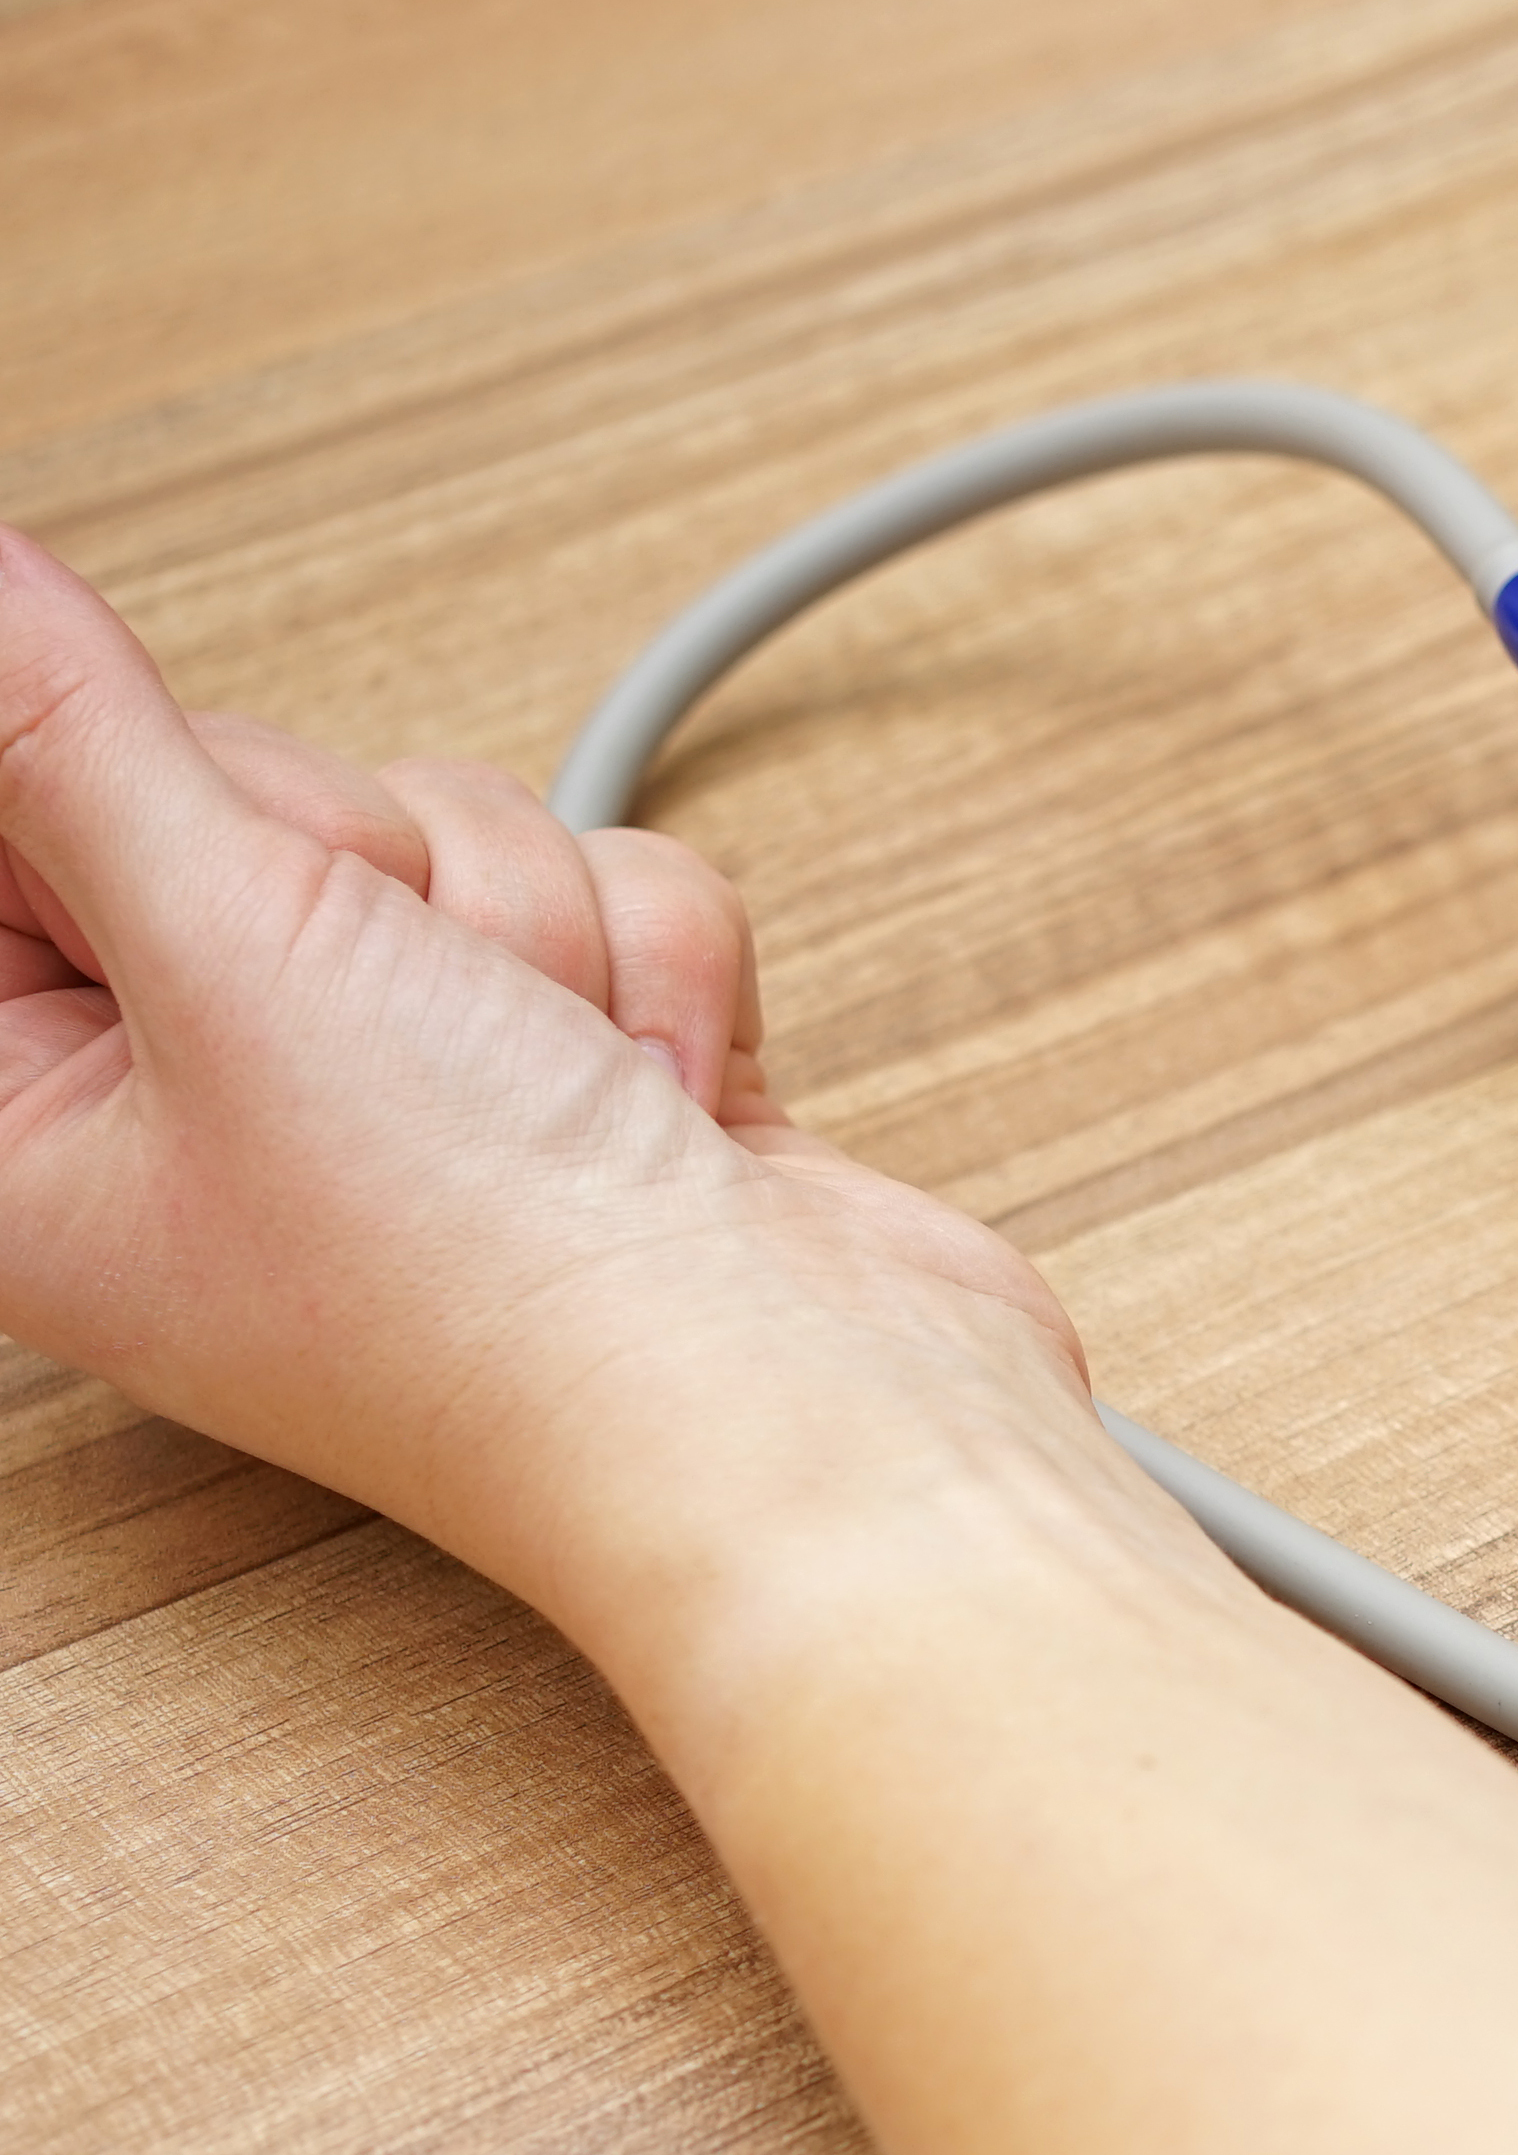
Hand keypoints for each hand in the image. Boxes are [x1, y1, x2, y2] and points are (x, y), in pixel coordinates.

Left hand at [0, 524, 1122, 1676]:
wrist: (803, 1421)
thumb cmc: (500, 1289)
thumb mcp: (235, 949)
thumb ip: (68, 732)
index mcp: (30, 1122)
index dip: (107, 796)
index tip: (218, 865)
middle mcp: (204, 1101)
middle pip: (235, 789)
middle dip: (372, 867)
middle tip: (399, 1000)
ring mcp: (406, 1087)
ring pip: (444, 824)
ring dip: (534, 929)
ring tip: (549, 1076)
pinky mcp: (574, 1062)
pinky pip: (601, 883)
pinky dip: (655, 973)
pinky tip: (653, 1097)